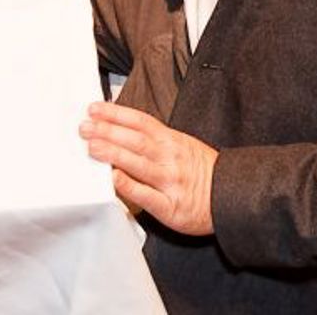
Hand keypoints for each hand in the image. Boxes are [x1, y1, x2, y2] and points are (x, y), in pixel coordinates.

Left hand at [81, 101, 218, 235]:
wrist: (232, 198)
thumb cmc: (203, 172)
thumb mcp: (182, 145)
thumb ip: (154, 139)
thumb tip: (120, 128)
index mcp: (172, 141)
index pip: (140, 122)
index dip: (116, 113)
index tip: (94, 109)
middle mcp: (170, 158)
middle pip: (136, 140)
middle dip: (108, 131)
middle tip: (85, 127)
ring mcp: (170, 182)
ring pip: (139, 164)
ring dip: (114, 153)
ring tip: (92, 147)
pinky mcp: (171, 207)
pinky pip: (147, 195)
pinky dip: (129, 186)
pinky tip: (113, 179)